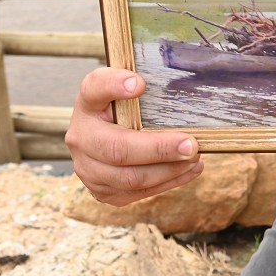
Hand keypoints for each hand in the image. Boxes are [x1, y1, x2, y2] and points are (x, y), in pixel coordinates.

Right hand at [65, 68, 203, 205]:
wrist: (100, 138)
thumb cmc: (121, 109)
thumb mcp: (125, 88)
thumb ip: (137, 82)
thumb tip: (153, 84)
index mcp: (87, 104)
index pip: (94, 88)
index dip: (114, 85)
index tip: (140, 84)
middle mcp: (81, 137)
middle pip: (117, 149)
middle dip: (158, 149)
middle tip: (190, 145)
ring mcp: (88, 169)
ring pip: (129, 178)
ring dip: (167, 170)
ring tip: (194, 158)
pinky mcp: (102, 191)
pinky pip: (137, 193)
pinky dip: (168, 183)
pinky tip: (189, 170)